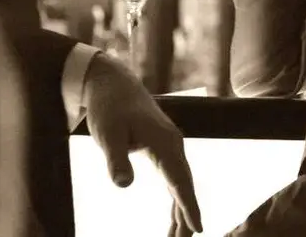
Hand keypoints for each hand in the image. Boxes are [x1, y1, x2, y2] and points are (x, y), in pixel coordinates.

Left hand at [82, 53, 202, 233]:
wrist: (113, 84)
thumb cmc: (109, 107)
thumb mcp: (107, 133)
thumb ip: (115, 159)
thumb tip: (122, 186)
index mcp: (164, 142)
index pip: (179, 180)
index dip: (188, 205)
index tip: (198, 228)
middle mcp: (173, 145)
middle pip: (185, 186)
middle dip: (187, 216)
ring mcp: (170, 147)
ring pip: (181, 184)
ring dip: (182, 210)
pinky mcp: (163, 149)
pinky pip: (174, 178)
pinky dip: (176, 198)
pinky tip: (176, 216)